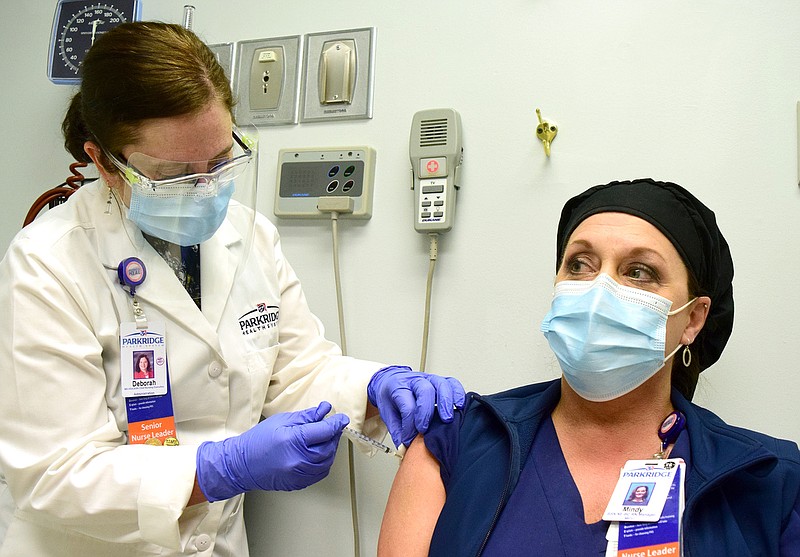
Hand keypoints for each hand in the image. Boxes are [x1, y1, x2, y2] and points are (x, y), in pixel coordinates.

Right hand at [196, 401, 348, 500]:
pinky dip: (324, 461)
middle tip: (331, 427)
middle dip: (333, 435)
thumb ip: (306, 416)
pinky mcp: (299, 483)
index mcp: (294, 440)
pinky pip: (320, 472)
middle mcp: (298, 460)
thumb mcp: (282, 421)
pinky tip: (318, 453)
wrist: (241, 465)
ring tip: (324, 439)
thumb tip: (325, 410)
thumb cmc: (258, 441)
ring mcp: (299, 474)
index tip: (342, 418)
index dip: (336, 423)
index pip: (325, 431)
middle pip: (328, 447)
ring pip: (327, 461)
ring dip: (330, 449)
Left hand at [367, 365, 464, 448]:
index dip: (409, 426)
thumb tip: (405, 447)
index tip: (409, 439)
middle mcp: (414, 380)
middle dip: (428, 412)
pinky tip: (459, 406)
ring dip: (446, 402)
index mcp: (398, 387)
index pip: (407, 406)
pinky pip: (452, 383)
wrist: (392, 379)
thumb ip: (397, 430)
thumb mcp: (387, 413)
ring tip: (448, 419)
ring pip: (442, 384)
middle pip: (425, 391)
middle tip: (426, 429)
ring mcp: (429, 379)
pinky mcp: (440, 380)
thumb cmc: (391, 396)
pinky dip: (458, 394)